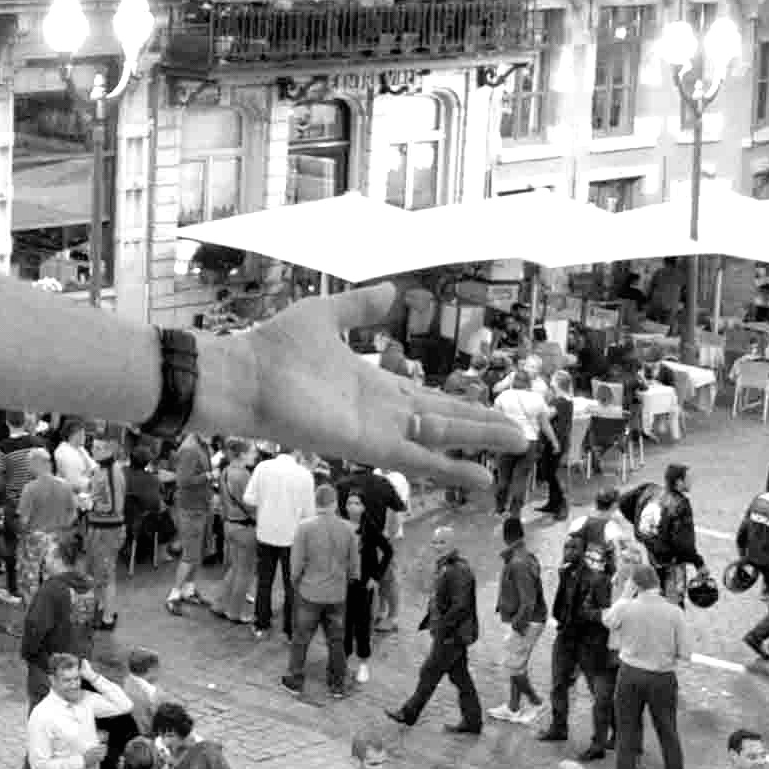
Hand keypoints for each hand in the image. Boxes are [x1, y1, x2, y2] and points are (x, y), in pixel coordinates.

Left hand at [202, 286, 527, 486]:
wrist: (245, 374)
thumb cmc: (274, 349)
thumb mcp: (326, 317)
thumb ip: (359, 308)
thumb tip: (391, 290)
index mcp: (373, 385)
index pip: (429, 399)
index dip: (463, 405)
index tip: (494, 409)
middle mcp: (381, 412)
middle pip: (444, 422)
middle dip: (483, 427)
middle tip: (523, 433)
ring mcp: (378, 431)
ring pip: (442, 438)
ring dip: (481, 442)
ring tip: (521, 445)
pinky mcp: (369, 446)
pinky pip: (419, 459)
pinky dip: (451, 468)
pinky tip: (483, 477)